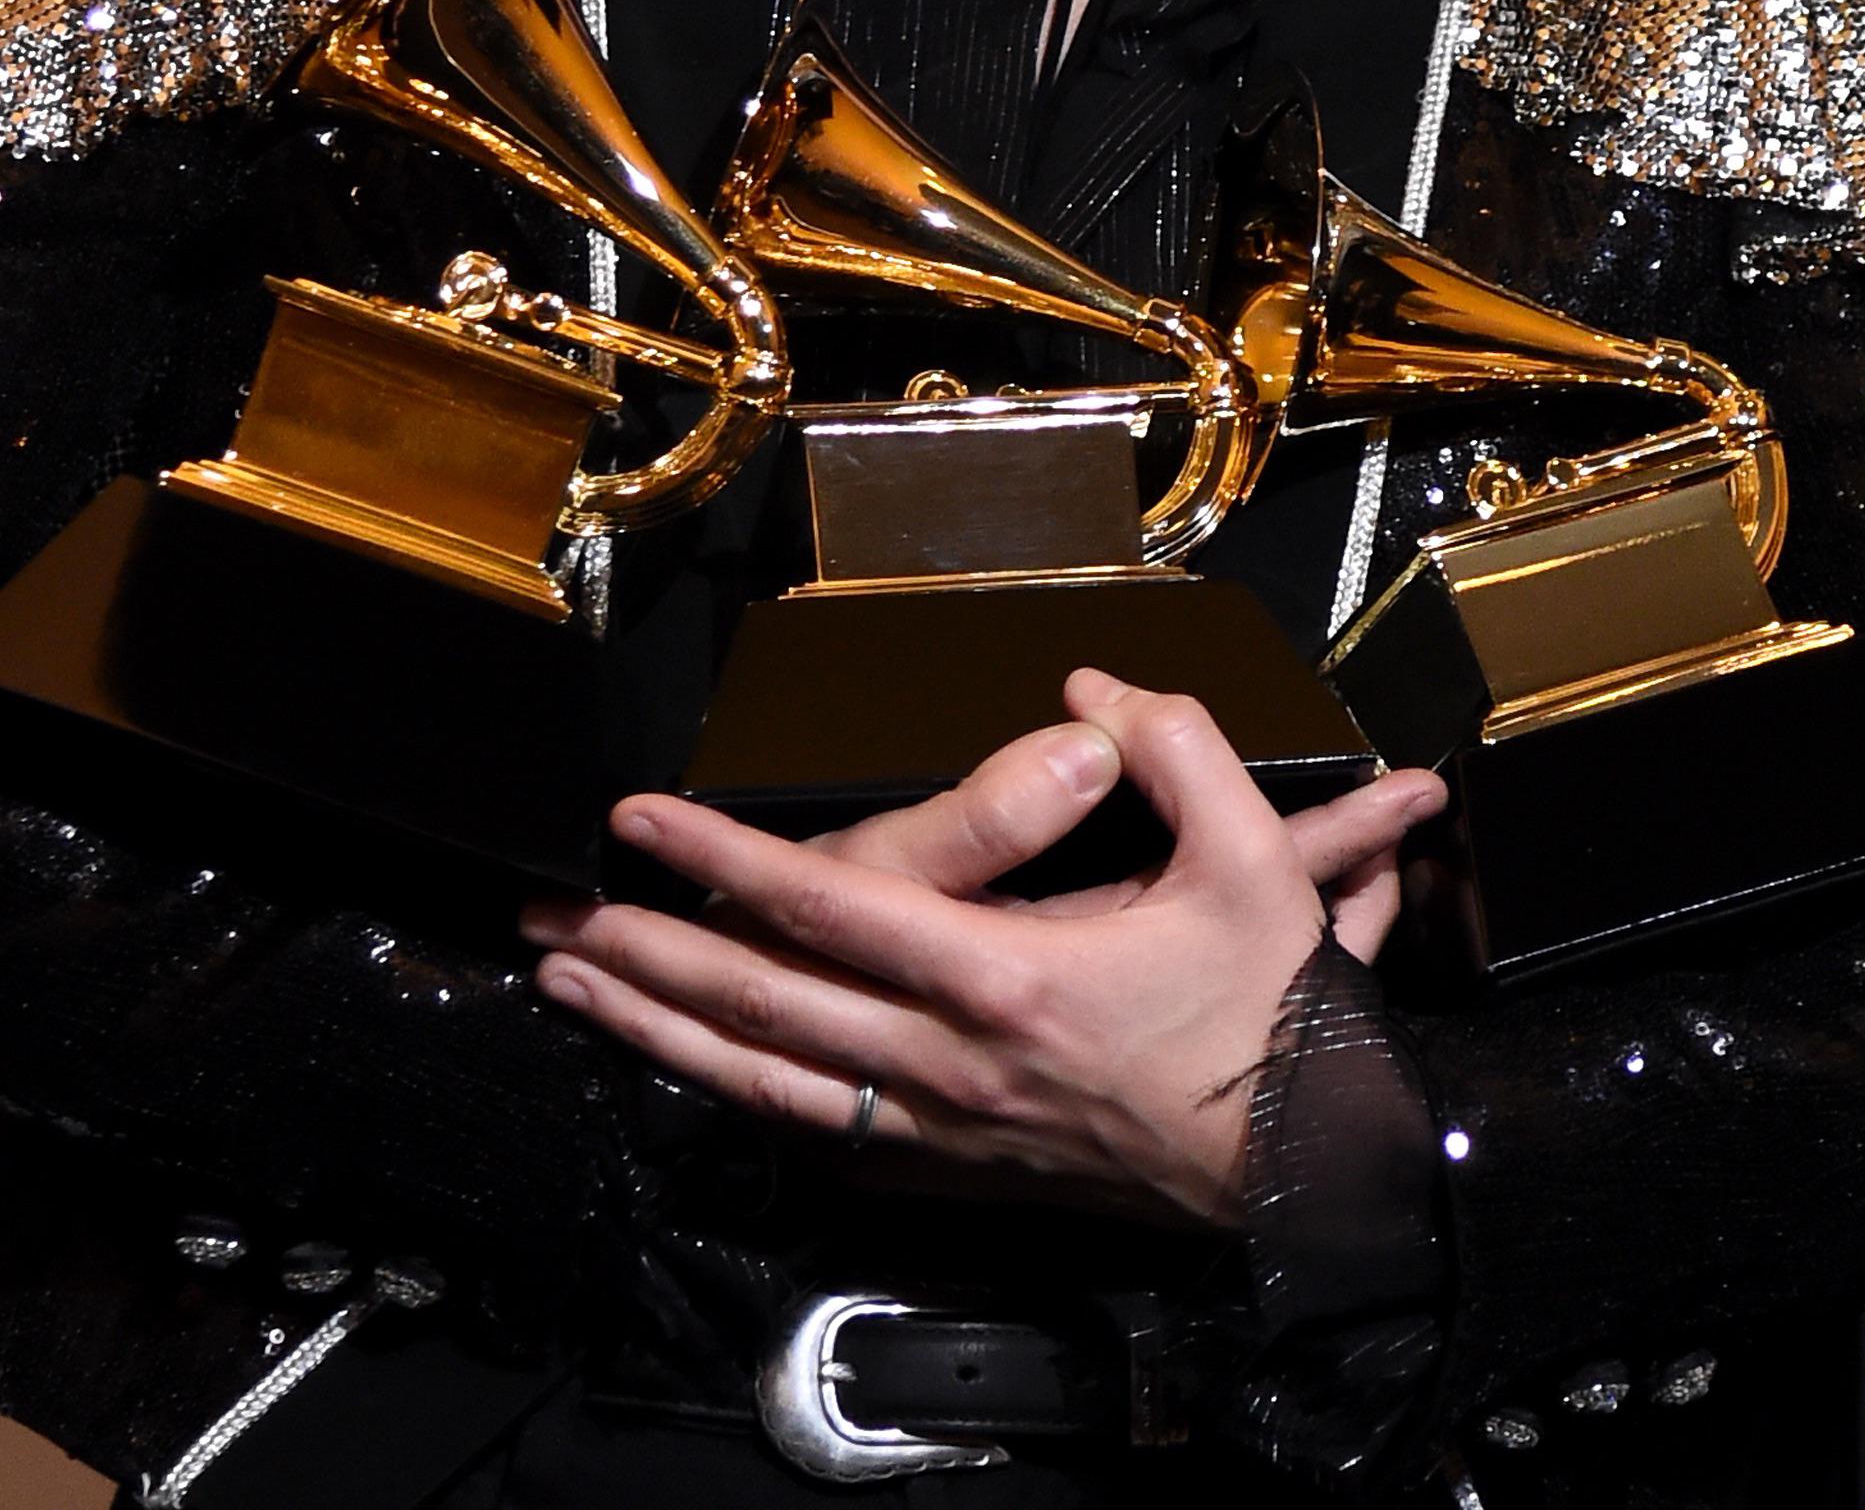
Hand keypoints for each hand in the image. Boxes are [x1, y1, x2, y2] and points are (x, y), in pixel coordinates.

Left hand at [523, 674, 1445, 1225]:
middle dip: (644, 961)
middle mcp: (953, 1063)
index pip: (827, 906)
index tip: (641, 819)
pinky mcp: (959, 1169)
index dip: (720, 858)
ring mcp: (946, 1128)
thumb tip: (1094, 695)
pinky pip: (825, 1138)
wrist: (1309, 1167)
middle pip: (760, 1009)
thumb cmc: (1275, 1022)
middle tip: (555, 923)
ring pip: (768, 1086)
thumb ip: (1174, 750)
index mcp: (1006, 981)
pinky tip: (705, 1083)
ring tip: (581, 997)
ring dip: (662, 1037)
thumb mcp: (1249, 861)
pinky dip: (748, 1106)